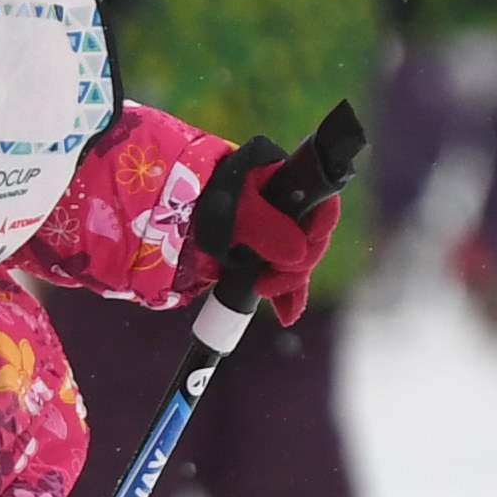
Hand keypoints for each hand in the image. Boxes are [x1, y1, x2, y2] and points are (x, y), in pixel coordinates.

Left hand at [189, 133, 344, 323]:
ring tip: (271, 296)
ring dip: (291, 283)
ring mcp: (280, 232)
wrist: (174, 209)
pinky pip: (286, 274)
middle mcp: (289, 207)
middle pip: (312, 239)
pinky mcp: (267, 253)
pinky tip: (287, 312)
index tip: (307, 244)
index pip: (322, 204)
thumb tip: (297, 256)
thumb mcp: (237, 211)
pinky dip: (287, 293)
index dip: (321, 226)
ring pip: (299, 260)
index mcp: (287, 183)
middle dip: (296, 265)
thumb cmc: (207, 198)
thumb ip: (268, 230)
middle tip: (271, 281)